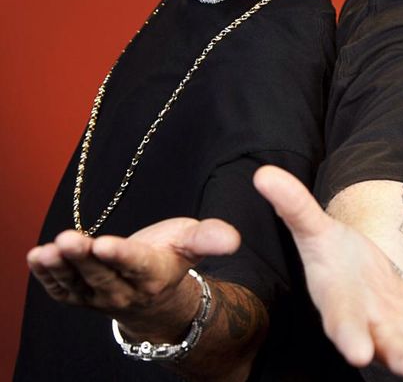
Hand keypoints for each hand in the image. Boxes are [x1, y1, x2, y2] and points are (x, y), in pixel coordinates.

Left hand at [27, 218, 239, 339]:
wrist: (154, 294)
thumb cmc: (172, 257)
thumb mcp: (192, 242)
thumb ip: (209, 238)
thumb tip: (234, 239)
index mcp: (154, 275)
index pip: (135, 265)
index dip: (120, 256)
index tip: (104, 244)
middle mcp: (124, 291)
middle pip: (102, 275)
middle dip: (84, 258)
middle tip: (68, 239)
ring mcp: (98, 297)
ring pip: (77, 284)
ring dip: (60, 268)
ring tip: (48, 250)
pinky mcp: (79, 297)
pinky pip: (60, 290)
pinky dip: (46, 276)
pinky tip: (36, 256)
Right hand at [254, 165, 402, 381]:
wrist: (357, 273)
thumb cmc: (332, 255)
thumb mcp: (314, 228)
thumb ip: (294, 206)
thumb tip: (263, 172)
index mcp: (340, 302)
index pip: (341, 321)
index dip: (349, 336)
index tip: (356, 353)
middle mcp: (368, 326)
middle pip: (385, 347)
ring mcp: (398, 335)